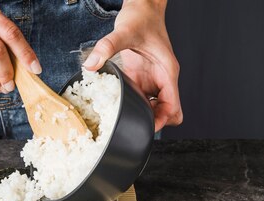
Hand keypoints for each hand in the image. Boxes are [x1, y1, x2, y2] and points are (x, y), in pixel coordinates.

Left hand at [83, 0, 181, 131]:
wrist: (142, 7)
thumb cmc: (141, 18)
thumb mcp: (123, 31)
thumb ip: (107, 47)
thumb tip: (91, 65)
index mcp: (167, 72)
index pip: (173, 107)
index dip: (162, 120)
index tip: (145, 126)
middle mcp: (162, 79)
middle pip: (167, 113)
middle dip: (152, 122)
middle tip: (131, 122)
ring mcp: (152, 80)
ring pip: (155, 109)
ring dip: (142, 115)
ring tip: (122, 115)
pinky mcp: (142, 78)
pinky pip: (141, 99)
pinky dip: (133, 105)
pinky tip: (117, 103)